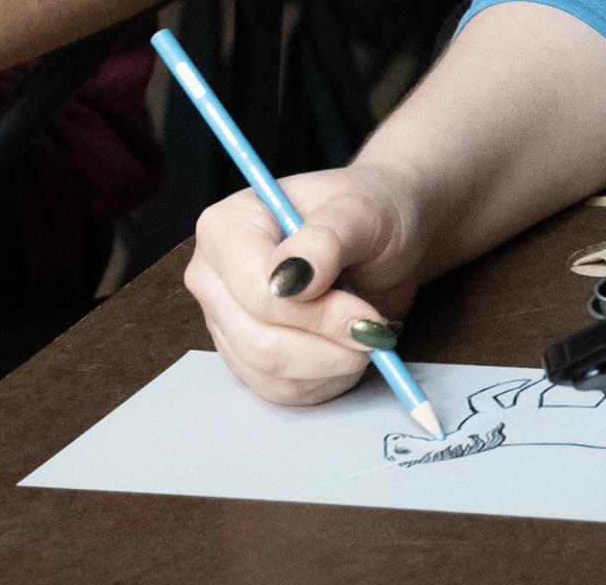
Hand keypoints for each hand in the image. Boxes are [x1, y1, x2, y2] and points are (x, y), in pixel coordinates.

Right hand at [180, 164, 430, 406]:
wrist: (390, 238)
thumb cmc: (372, 213)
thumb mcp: (360, 212)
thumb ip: (324, 240)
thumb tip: (291, 280)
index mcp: (226, 228)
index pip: (257, 295)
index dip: (317, 315)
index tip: (366, 316)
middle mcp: (215, 277)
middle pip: (259, 343)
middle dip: (327, 347)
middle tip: (373, 331)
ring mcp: (227, 321)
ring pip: (269, 375)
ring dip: (330, 367)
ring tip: (363, 333)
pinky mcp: (247, 357)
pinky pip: (280, 392)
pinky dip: (325, 382)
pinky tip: (346, 350)